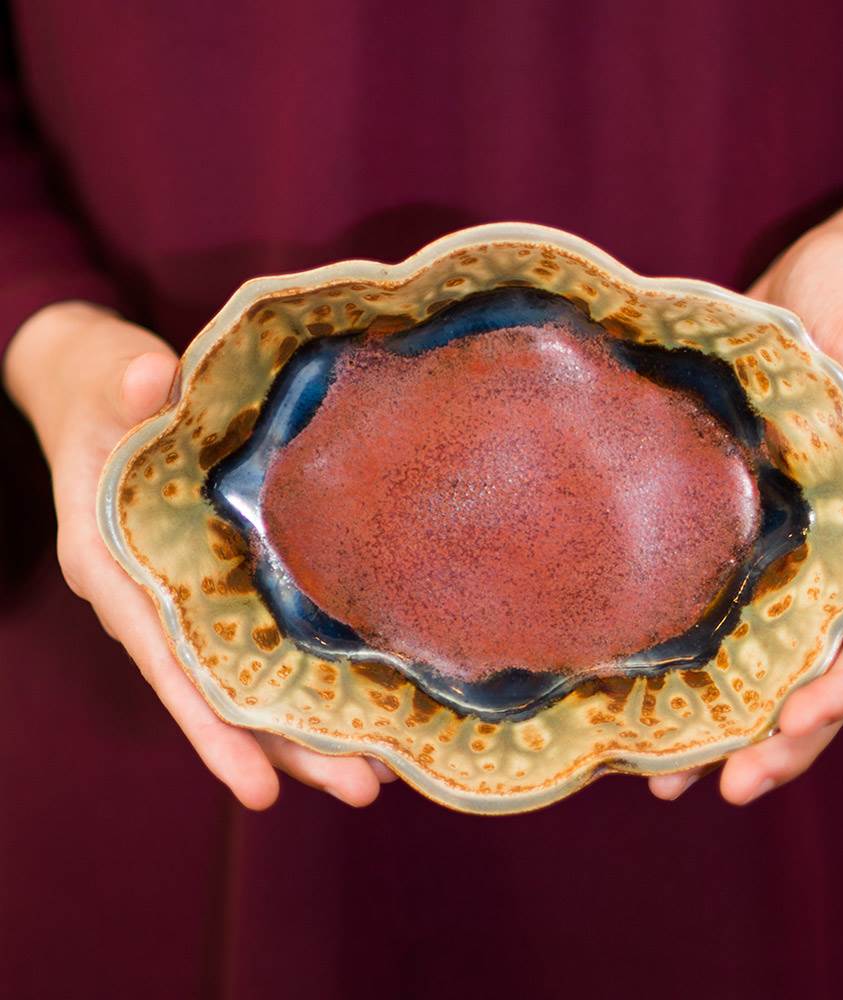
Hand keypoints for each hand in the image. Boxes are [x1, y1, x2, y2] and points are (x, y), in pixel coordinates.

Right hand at [3, 302, 395, 808]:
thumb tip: (150, 381)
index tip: (257, 789)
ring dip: (309, 731)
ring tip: (381, 773)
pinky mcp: (222, 582)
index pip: (164, 660)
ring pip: (248, 682)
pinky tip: (366, 704)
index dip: (208, 726)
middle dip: (287, 747)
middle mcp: (153, 599)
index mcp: (116, 564)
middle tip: (365, 789)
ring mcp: (190, 597)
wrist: (106, 388)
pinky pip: (263, 643)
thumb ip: (126, 383)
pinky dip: (307, 678)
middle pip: (220, 692)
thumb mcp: (110, 375)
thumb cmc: (103, 385)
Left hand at [649, 196, 842, 804]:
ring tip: (670, 779)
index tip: (793, 725)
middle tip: (724, 789)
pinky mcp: (743, 538)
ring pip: (768, 662)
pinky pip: (724, 615)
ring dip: (730, 724)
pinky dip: (695, 665)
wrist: (810, 291)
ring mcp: (788, 554)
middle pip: (819, 671)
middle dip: (780, 738)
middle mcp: (835, 557)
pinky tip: (646, 700)